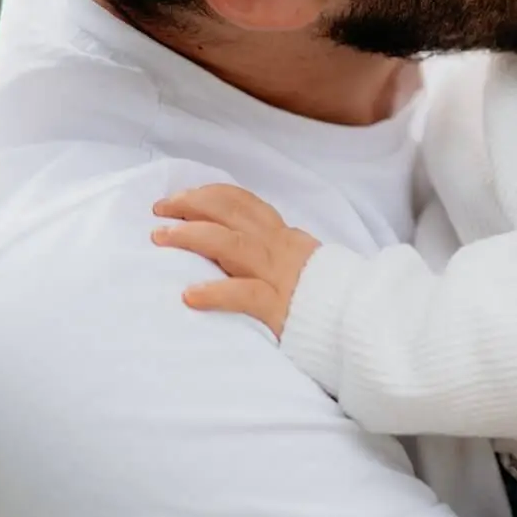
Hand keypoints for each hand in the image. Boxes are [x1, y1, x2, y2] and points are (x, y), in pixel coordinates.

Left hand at [151, 184, 321, 338]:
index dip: (207, 195)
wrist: (356, 320)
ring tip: (161, 238)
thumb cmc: (322, 295)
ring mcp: (279, 276)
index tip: (179, 198)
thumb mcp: (297, 261)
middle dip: (192, 206)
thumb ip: (269, 249)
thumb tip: (230, 241)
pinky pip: (244, 295)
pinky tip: (189, 295)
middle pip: (232, 214)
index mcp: (282, 236)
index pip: (242, 202)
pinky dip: (215, 293)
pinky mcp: (279, 307)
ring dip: (193, 236)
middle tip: (160, 210)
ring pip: (232, 245)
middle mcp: (279, 248)